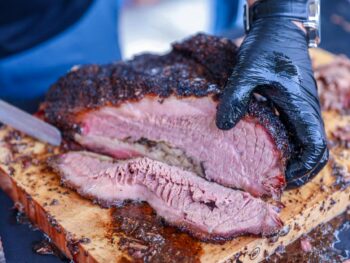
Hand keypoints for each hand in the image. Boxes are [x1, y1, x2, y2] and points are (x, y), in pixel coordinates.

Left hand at [216, 18, 327, 186]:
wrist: (279, 28)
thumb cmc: (266, 48)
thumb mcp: (246, 72)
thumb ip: (235, 98)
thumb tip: (223, 127)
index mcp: (300, 107)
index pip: (315, 147)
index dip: (303, 168)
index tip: (283, 178)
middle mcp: (306, 111)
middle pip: (316, 151)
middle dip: (302, 171)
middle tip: (278, 182)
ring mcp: (302, 108)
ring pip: (308, 142)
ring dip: (296, 160)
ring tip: (272, 171)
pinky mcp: (294, 103)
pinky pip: (298, 131)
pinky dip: (290, 146)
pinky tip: (269, 149)